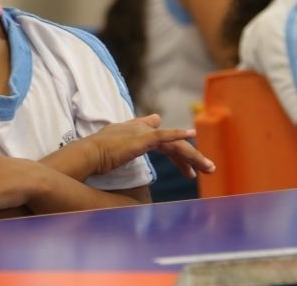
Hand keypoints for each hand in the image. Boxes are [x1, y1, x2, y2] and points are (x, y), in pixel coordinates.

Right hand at [85, 114, 214, 177]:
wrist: (88, 155)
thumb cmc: (97, 156)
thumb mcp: (115, 145)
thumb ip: (127, 139)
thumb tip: (138, 133)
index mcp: (135, 131)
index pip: (162, 138)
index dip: (177, 150)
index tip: (188, 166)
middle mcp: (142, 128)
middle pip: (173, 142)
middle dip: (191, 157)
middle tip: (206, 169)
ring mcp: (143, 132)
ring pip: (175, 143)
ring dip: (193, 156)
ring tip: (208, 168)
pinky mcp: (144, 138)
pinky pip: (167, 137)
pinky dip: (180, 135)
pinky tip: (193, 136)